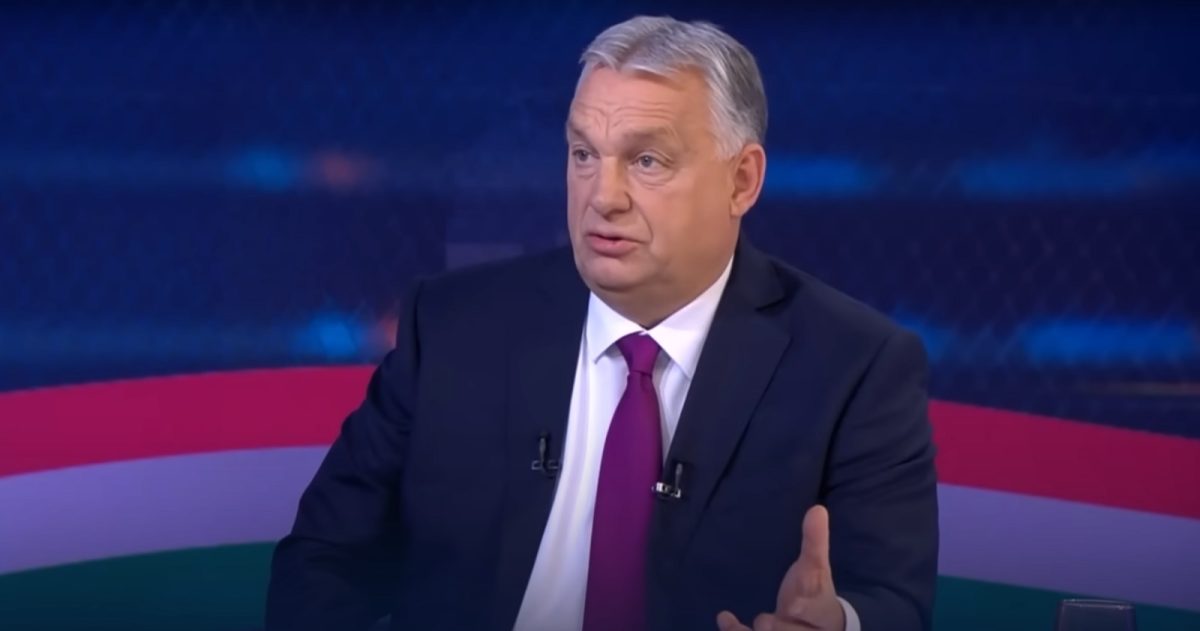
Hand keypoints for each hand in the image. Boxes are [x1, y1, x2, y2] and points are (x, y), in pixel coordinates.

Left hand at [716, 505, 845, 630]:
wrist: (820, 625)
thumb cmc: (815, 593)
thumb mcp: (815, 567)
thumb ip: (815, 541)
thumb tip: (817, 509)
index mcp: (818, 606)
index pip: (811, 605)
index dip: (802, 607)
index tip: (792, 604)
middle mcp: (798, 625)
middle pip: (783, 627)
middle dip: (771, 626)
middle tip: (765, 621)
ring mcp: (781, 629)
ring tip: (733, 623)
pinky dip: (733, 628)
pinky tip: (724, 616)